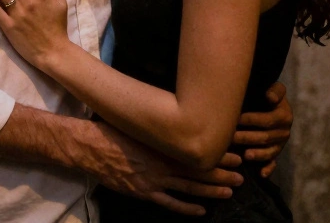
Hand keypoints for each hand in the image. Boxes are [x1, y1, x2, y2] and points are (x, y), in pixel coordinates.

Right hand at [80, 122, 241, 215]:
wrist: (88, 147)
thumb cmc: (112, 130)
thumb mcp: (139, 124)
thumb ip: (158, 126)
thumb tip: (177, 119)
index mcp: (162, 144)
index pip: (196, 152)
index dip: (217, 155)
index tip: (235, 155)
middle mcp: (162, 163)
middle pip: (198, 171)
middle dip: (221, 174)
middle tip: (241, 176)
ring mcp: (154, 180)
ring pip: (189, 188)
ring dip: (211, 191)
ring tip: (229, 192)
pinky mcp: (143, 192)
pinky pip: (169, 203)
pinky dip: (187, 208)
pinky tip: (201, 211)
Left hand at [231, 82, 292, 176]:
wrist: (271, 104)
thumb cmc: (267, 95)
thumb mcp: (275, 89)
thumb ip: (275, 91)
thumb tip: (269, 97)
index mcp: (284, 116)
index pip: (268, 120)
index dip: (252, 120)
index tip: (236, 119)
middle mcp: (284, 131)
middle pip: (265, 137)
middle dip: (248, 137)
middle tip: (232, 138)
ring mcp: (280, 144)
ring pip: (269, 151)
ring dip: (258, 154)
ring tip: (245, 155)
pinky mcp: (275, 153)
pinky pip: (273, 163)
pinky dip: (268, 169)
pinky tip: (261, 174)